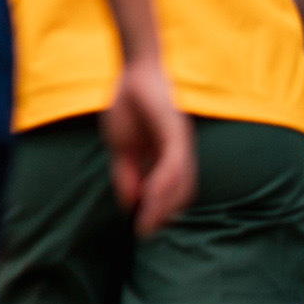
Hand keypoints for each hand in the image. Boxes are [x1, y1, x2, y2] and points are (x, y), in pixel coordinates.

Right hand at [101, 57, 194, 235]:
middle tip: (145, 232)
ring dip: (164, 205)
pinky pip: (174, 163)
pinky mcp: (176, 130)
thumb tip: (131, 204)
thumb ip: (126, 175)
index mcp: (168, 157)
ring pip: (181, 182)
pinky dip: (164, 183)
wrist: (133, 71)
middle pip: (181, 193)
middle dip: (163, 215)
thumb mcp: (122, 148)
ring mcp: (181, 142)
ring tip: (147, 221)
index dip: (159, 212)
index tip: (142, 229)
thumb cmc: (128, 106)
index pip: (170, 193)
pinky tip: (150, 196)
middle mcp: (180, 152)